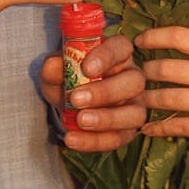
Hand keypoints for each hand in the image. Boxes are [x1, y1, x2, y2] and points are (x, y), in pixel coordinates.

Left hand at [40, 33, 147, 151]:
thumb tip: (53, 66)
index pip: (121, 47)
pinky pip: (118, 138)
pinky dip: (95, 141)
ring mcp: (134, 105)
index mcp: (118, 53)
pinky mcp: (127, 130)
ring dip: (107, 119)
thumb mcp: (57, 70)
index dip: (106, 57)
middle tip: (76, 98)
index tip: (86, 68)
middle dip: (106, 92)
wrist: (68, 101)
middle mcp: (132, 77)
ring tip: (80, 121)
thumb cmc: (69, 77)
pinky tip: (73, 139)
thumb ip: (54, 67)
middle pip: (134, 82)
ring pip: (135, 113)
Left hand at [135, 26, 188, 151]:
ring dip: (147, 100)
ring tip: (139, 99)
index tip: (139, 41)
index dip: (153, 37)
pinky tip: (147, 127)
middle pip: (166, 68)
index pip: (179, 36)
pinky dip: (157, 127)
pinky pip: (177, 126)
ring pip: (167, 98)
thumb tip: (160, 40)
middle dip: (145, 72)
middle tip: (135, 76)